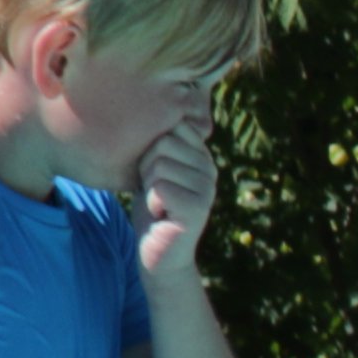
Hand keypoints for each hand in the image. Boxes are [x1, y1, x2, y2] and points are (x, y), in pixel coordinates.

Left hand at [129, 117, 220, 289]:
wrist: (158, 253)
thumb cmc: (152, 208)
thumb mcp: (154, 168)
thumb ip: (161, 143)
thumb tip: (156, 104)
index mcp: (201, 156)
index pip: (171, 127)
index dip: (151, 148)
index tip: (154, 172)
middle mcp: (210, 169)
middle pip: (163, 144)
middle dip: (147, 167)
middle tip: (155, 190)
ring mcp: (208, 189)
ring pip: (160, 166)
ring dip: (149, 186)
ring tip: (159, 203)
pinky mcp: (198, 209)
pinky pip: (161, 188)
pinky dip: (151, 203)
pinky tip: (161, 215)